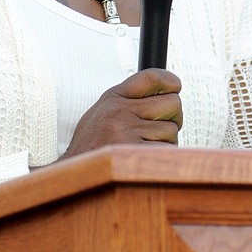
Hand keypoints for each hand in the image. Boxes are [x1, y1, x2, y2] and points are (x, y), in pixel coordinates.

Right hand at [59, 69, 182, 160]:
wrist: (75, 174)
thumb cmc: (92, 145)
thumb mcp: (102, 112)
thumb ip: (127, 100)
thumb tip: (163, 92)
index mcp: (113, 98)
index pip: (151, 77)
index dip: (169, 80)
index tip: (175, 87)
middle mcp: (120, 112)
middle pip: (172, 103)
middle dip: (174, 117)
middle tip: (162, 128)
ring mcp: (126, 133)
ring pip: (171, 131)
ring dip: (166, 142)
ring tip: (144, 149)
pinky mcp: (133, 155)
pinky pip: (167, 151)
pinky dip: (162, 158)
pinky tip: (145, 161)